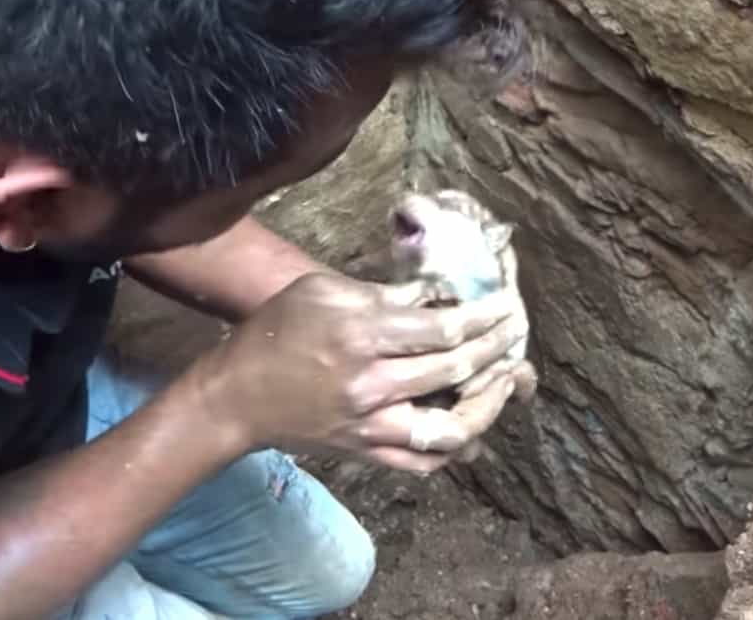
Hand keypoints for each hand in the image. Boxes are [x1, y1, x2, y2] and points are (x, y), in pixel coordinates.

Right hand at [185, 272, 527, 472]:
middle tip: (516, 334)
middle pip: (456, 370)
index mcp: (361, 336)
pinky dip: (454, 449)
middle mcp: (372, 385)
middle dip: (497, 349)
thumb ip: (380, 292)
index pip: (443, 329)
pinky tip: (472, 429)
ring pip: (451, 427)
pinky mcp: (366, 452)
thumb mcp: (321, 291)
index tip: (507, 306)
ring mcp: (371, 426)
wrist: (237, 397)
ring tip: (504, 382)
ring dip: (489, 405)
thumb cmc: (274, 332)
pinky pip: (423, 462)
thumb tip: (432, 295)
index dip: (483, 317)